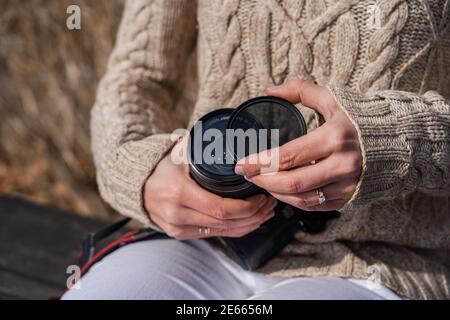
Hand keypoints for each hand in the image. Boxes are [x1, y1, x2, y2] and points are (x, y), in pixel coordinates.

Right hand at [144, 148, 276, 239]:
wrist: (136, 186)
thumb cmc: (160, 168)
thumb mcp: (178, 154)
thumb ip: (201, 147)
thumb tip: (229, 134)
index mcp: (179, 193)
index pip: (221, 209)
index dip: (247, 207)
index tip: (261, 196)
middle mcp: (178, 215)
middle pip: (225, 223)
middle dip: (254, 216)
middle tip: (270, 203)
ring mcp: (179, 228)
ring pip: (223, 232)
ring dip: (248, 224)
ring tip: (265, 212)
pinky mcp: (181, 234)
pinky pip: (214, 235)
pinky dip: (235, 230)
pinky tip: (249, 222)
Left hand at [234, 80, 361, 210]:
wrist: (398, 141)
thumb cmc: (361, 118)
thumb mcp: (332, 99)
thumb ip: (300, 91)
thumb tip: (270, 90)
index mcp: (334, 138)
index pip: (287, 156)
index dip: (260, 162)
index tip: (241, 163)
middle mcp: (341, 165)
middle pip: (291, 183)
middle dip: (262, 181)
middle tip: (247, 175)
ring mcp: (346, 186)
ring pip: (301, 200)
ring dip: (275, 193)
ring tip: (262, 182)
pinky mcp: (348, 198)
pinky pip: (314, 207)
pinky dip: (293, 201)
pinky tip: (282, 191)